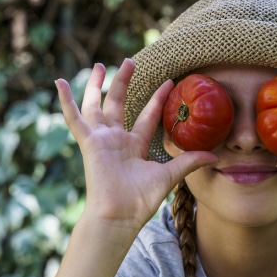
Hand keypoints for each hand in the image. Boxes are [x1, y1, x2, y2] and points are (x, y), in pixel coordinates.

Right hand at [56, 60, 217, 233]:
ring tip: (102, 64)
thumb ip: (189, 161)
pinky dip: (66, 101)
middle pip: (118, 105)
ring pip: (96, 106)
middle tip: (130, 61)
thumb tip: (216, 156)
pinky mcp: (89, 143)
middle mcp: (116, 140)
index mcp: (135, 146)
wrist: (120, 215)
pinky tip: (60, 82)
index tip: (169, 82)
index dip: (156, 99)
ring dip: (98, 85)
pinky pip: (75, 119)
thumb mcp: (169, 175)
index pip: (146, 117)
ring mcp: (101, 140)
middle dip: (123, 83)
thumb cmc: (141, 200)